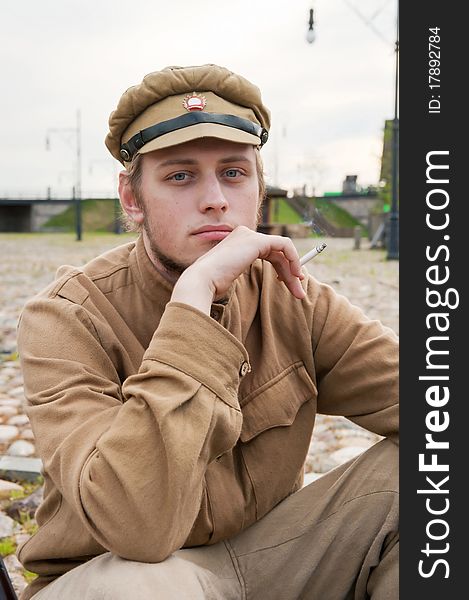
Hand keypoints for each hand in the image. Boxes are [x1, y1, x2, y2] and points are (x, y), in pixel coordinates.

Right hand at [171, 226, 305, 313]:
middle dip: (290, 272)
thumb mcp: (230, 275)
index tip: (290, 283)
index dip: (282, 267)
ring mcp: (250, 235)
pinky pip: (285, 245)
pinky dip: (294, 259)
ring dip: (293, 271)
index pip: (267, 251)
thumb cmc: (211, 284)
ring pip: (283, 251)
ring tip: (298, 290)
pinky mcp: (257, 240)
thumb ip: (243, 270)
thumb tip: (259, 278)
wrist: (202, 280)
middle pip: (276, 252)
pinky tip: (295, 275)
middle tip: (298, 291)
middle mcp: (244, 234)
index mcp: (237, 242)